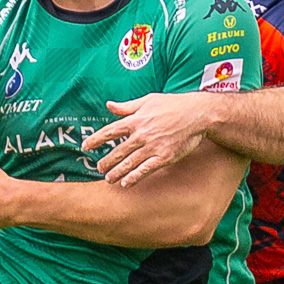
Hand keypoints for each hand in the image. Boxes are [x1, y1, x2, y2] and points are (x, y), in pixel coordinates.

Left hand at [83, 93, 212, 185]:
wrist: (197, 114)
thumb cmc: (173, 104)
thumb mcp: (147, 100)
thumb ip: (127, 106)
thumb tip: (109, 105)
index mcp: (136, 119)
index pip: (110, 131)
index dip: (96, 140)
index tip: (86, 146)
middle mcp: (141, 134)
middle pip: (118, 151)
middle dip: (106, 160)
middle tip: (99, 167)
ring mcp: (153, 147)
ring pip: (129, 162)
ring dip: (117, 172)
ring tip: (108, 179)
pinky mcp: (164, 156)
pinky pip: (146, 170)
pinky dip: (135, 177)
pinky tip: (126, 183)